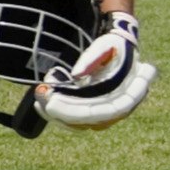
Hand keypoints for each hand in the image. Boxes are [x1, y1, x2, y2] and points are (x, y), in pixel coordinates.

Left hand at [42, 11, 154, 125]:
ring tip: (39, 92)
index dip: (76, 111)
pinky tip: (40, 102)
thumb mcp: (106, 45)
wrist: (119, 49)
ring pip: (78, 123)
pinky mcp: (93, 114)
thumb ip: (93, 58)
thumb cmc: (114, 46)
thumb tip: (76, 76)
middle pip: (87, 120)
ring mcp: (106, 115)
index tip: (52, 103)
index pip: (102, 112)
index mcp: (130, 95)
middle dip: (60, 109)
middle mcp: (119, 111)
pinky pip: (74, 120)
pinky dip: (56, 113)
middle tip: (40, 93)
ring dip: (55, 112)